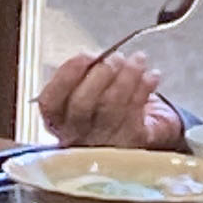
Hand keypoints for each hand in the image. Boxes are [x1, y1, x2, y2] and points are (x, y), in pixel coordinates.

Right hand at [39, 50, 174, 147]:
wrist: (140, 130)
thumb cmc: (107, 104)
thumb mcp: (89, 87)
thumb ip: (85, 73)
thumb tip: (96, 58)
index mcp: (57, 120)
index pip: (50, 102)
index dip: (66, 76)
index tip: (86, 55)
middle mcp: (75, 137)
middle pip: (82, 105)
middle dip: (101, 74)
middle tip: (117, 57)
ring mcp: (102, 145)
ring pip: (111, 108)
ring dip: (128, 77)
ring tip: (138, 59)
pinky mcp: (130, 146)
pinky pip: (136, 113)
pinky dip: (144, 89)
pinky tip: (151, 76)